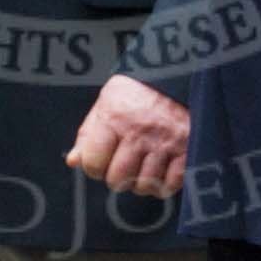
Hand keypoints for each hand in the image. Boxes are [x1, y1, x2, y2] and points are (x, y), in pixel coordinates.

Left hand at [66, 75, 187, 197]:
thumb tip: (74, 161)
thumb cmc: (137, 93)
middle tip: (124, 162)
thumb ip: (88, 134)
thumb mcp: (107, 103)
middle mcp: (139, 132)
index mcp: (114, 118)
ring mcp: (165, 143)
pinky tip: (161, 168)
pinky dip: (164, 183)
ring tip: (144, 163)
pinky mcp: (187, 150)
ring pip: (143, 186)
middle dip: (117, 176)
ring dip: (141, 181)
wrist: (178, 74)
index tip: (102, 159)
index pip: (93, 164)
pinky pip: (169, 185)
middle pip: (117, 180)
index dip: (94, 166)